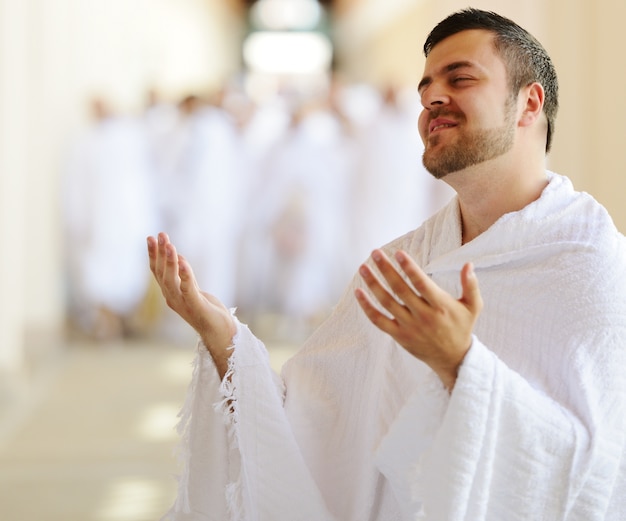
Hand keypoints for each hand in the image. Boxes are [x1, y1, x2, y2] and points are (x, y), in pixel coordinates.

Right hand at [147, 232, 235, 377]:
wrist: (219, 332)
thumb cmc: (207, 311)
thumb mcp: (194, 290)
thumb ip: (185, 277)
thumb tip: (178, 258)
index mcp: (170, 294)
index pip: (157, 272)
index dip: (153, 255)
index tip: (150, 237)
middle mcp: (172, 298)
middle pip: (161, 273)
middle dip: (160, 253)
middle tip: (160, 235)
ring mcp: (183, 304)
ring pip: (171, 280)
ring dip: (169, 262)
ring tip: (169, 245)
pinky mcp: (196, 307)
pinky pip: (188, 289)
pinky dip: (185, 275)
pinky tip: (183, 262)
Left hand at [354, 249, 482, 390]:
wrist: (452, 358)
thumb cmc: (461, 327)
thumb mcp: (473, 307)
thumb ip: (471, 285)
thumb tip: (468, 264)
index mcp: (440, 306)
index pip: (421, 283)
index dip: (409, 267)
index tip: (399, 253)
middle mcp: (423, 316)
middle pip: (400, 289)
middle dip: (386, 269)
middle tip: (375, 252)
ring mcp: (409, 326)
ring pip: (387, 303)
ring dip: (373, 284)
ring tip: (363, 268)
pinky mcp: (399, 335)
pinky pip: (379, 320)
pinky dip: (367, 307)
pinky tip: (358, 292)